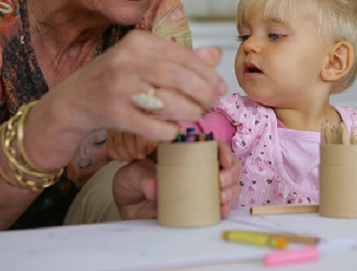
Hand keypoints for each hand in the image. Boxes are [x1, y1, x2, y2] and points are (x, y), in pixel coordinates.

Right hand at [30, 32, 226, 169]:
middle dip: (204, 93)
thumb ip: (181, 58)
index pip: (184, 56)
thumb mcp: (146, 61)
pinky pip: (151, 125)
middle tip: (213, 104)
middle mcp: (127, 59)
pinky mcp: (112, 111)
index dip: (208, 74)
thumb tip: (216, 54)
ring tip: (197, 116)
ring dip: (189, 112)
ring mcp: (118, 86)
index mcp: (139, 41)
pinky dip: (167, 130)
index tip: (221, 87)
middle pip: (180, 78)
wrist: (73, 100)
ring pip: (168, 102)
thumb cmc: (117, 79)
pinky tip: (173, 131)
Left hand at [113, 140, 240, 219]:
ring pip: (228, 185)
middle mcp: (199, 168)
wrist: (126, 204)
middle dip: (231, 173)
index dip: (224, 151)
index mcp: (186, 152)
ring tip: (221, 196)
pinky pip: (218, 207)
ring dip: (231, 190)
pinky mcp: (199, 206)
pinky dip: (224, 209)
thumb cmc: (131, 180)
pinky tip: (222, 210)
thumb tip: (153, 187)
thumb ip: (143, 178)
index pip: (213, 147)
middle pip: (227, 166)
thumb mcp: (133, 173)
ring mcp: (200, 187)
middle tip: (221, 181)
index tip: (224, 161)